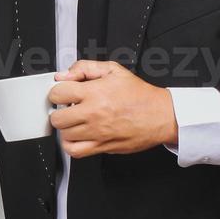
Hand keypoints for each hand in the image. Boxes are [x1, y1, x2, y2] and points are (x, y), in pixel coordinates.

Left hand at [48, 60, 177, 158]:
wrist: (162, 116)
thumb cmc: (140, 95)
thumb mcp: (114, 71)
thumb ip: (85, 68)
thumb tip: (64, 75)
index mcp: (95, 93)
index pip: (57, 93)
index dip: (58, 91)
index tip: (64, 93)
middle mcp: (93, 114)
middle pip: (57, 117)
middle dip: (59, 111)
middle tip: (68, 108)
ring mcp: (97, 132)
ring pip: (64, 135)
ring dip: (66, 128)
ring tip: (75, 121)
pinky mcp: (102, 146)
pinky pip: (75, 151)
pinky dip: (70, 145)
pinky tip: (76, 136)